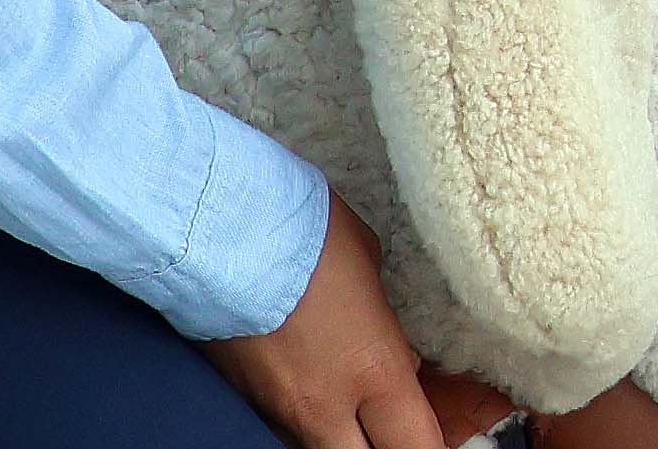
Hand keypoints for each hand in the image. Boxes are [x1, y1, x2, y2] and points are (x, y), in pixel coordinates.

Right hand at [197, 196, 452, 448]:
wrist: (220, 231)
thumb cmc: (305, 234)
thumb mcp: (370, 266)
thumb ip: (385, 322)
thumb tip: (395, 353)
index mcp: (374, 370)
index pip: (417, 443)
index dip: (431, 443)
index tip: (437, 432)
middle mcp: (326, 405)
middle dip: (385, 446)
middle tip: (391, 425)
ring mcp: (278, 409)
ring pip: (321, 448)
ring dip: (341, 434)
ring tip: (351, 405)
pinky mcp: (242, 399)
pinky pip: (283, 427)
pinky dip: (304, 418)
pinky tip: (309, 386)